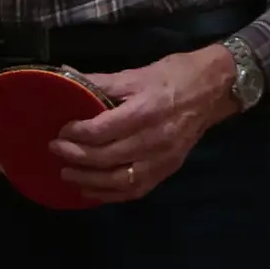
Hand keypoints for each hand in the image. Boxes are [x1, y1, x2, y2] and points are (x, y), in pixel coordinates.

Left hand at [44, 46, 239, 201]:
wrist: (214, 90)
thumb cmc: (173, 76)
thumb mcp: (136, 74)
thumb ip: (101, 83)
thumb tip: (65, 80)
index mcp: (145, 111)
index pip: (103, 130)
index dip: (77, 133)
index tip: (61, 130)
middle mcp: (154, 139)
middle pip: (107, 157)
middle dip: (76, 157)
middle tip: (55, 150)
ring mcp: (163, 159)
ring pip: (119, 180)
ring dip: (89, 180)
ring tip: (67, 174)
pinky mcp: (168, 170)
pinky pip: (135, 190)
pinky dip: (110, 194)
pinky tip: (91, 190)